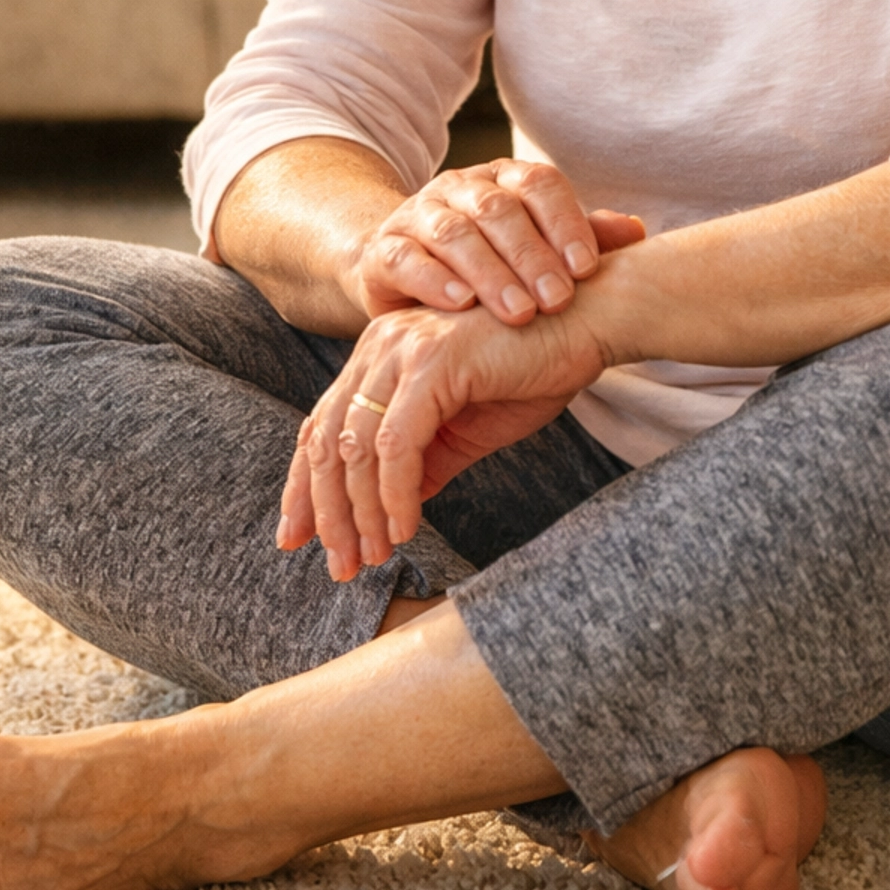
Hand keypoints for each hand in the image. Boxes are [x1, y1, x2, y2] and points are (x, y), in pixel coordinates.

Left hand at [277, 298, 610, 577]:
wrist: (591, 322)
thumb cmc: (535, 368)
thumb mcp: (466, 428)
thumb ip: (424, 461)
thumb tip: (391, 511)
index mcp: (380, 355)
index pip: (322, 426)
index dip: (305, 487)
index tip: (298, 540)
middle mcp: (380, 345)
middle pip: (326, 439)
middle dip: (327, 511)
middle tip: (341, 566)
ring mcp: (404, 349)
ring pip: (355, 446)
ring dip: (361, 512)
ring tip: (375, 557)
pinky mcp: (435, 363)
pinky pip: (398, 444)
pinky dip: (396, 493)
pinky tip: (406, 528)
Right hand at [344, 158, 642, 327]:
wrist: (406, 274)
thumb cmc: (492, 267)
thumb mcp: (540, 252)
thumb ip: (582, 239)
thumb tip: (635, 230)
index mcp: (504, 180)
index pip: (539, 184)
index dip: (565, 222)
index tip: (588, 269)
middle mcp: (461, 188)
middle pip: (498, 209)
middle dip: (531, 257)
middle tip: (558, 300)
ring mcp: (419, 216)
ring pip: (453, 232)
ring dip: (489, 273)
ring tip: (518, 312)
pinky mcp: (384, 252)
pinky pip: (405, 259)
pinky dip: (433, 280)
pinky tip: (461, 305)